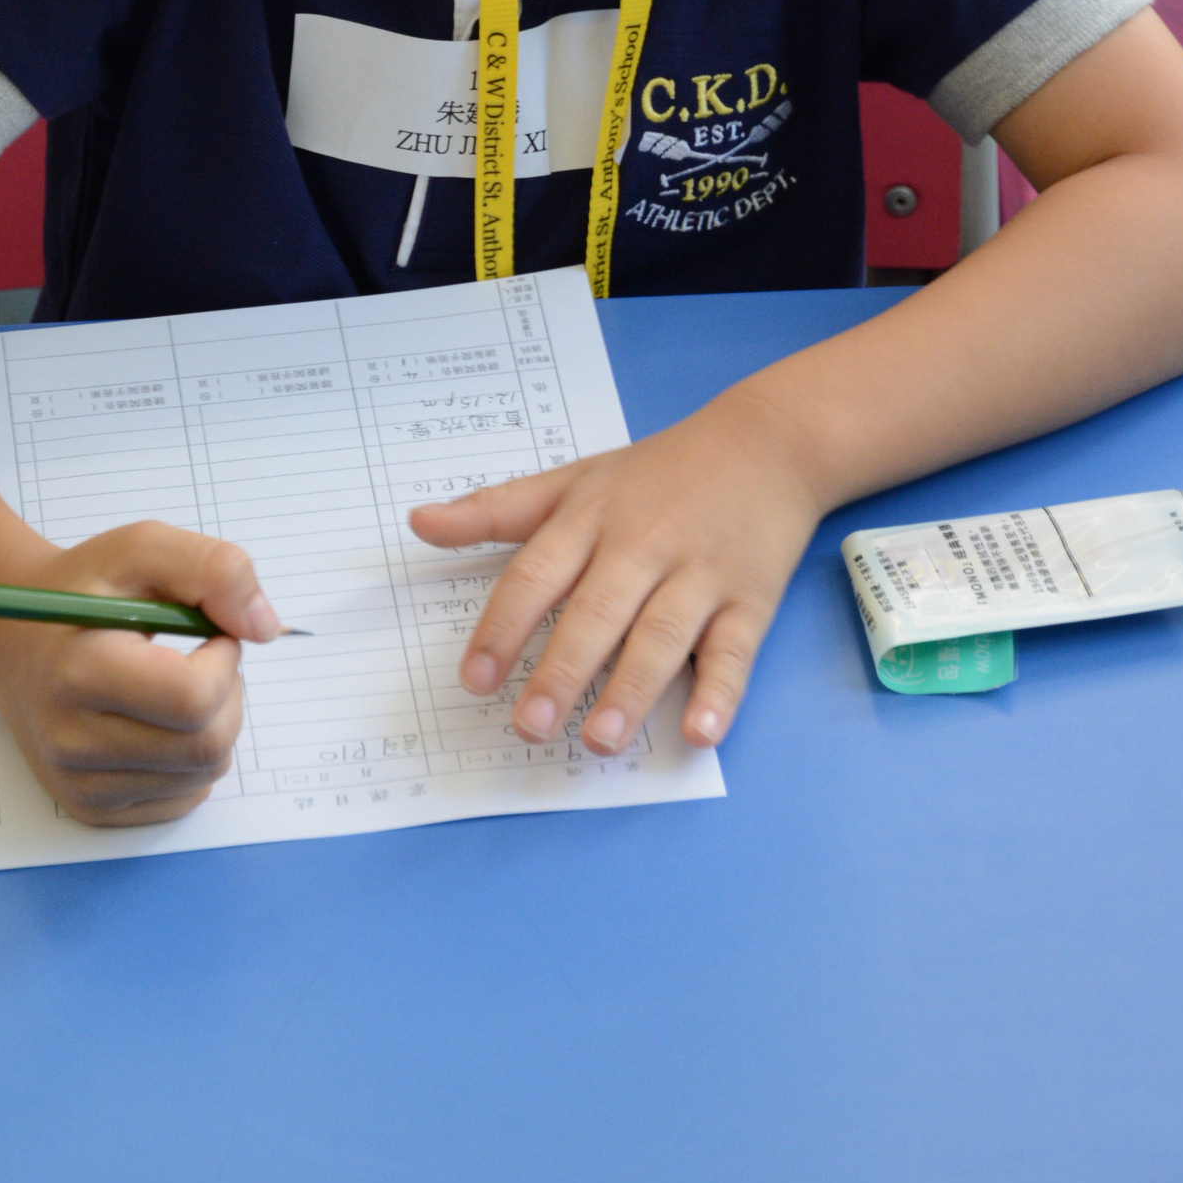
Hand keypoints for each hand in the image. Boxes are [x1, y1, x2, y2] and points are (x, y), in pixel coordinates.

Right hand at [0, 522, 281, 826]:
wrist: (15, 638)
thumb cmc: (83, 589)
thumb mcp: (143, 547)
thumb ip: (214, 569)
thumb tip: (266, 627)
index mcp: (80, 671)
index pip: (192, 699)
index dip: (224, 661)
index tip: (211, 633)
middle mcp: (72, 740)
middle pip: (206, 747)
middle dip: (228, 696)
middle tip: (204, 659)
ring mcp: (79, 783)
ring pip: (202, 776)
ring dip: (214, 725)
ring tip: (177, 684)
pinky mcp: (89, 807)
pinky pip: (182, 799)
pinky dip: (192, 760)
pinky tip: (162, 720)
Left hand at [408, 387, 822, 753]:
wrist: (765, 443)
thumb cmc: (657, 473)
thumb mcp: (573, 479)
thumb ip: (496, 509)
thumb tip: (418, 521)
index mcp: (590, 518)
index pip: (536, 574)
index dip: (502, 626)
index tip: (474, 678)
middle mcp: (641, 546)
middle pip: (595, 611)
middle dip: (561, 670)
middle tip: (528, 725)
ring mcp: (699, 574)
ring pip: (660, 635)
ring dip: (630, 690)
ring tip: (597, 739)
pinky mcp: (751, 599)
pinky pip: (733, 650)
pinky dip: (719, 692)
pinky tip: (701, 732)